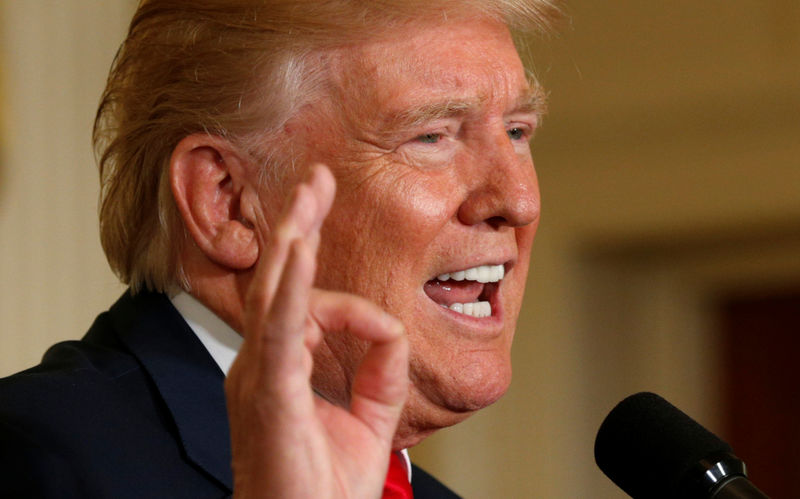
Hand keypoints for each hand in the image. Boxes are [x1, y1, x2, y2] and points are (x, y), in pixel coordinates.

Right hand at [225, 164, 408, 497]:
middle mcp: (262, 363)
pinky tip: (300, 248)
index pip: (305, 304)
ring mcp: (260, 375)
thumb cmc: (322, 484)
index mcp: (279, 365)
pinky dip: (292, 287)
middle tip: (315, 180)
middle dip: (298, 226)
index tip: (384, 327)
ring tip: (306, 195)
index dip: (344, 299)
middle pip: (279, 280)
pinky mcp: (270, 393)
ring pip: (274, 294)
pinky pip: (279, 330)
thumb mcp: (370, 415)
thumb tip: (392, 326)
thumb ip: (381, 366)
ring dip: (291, 239)